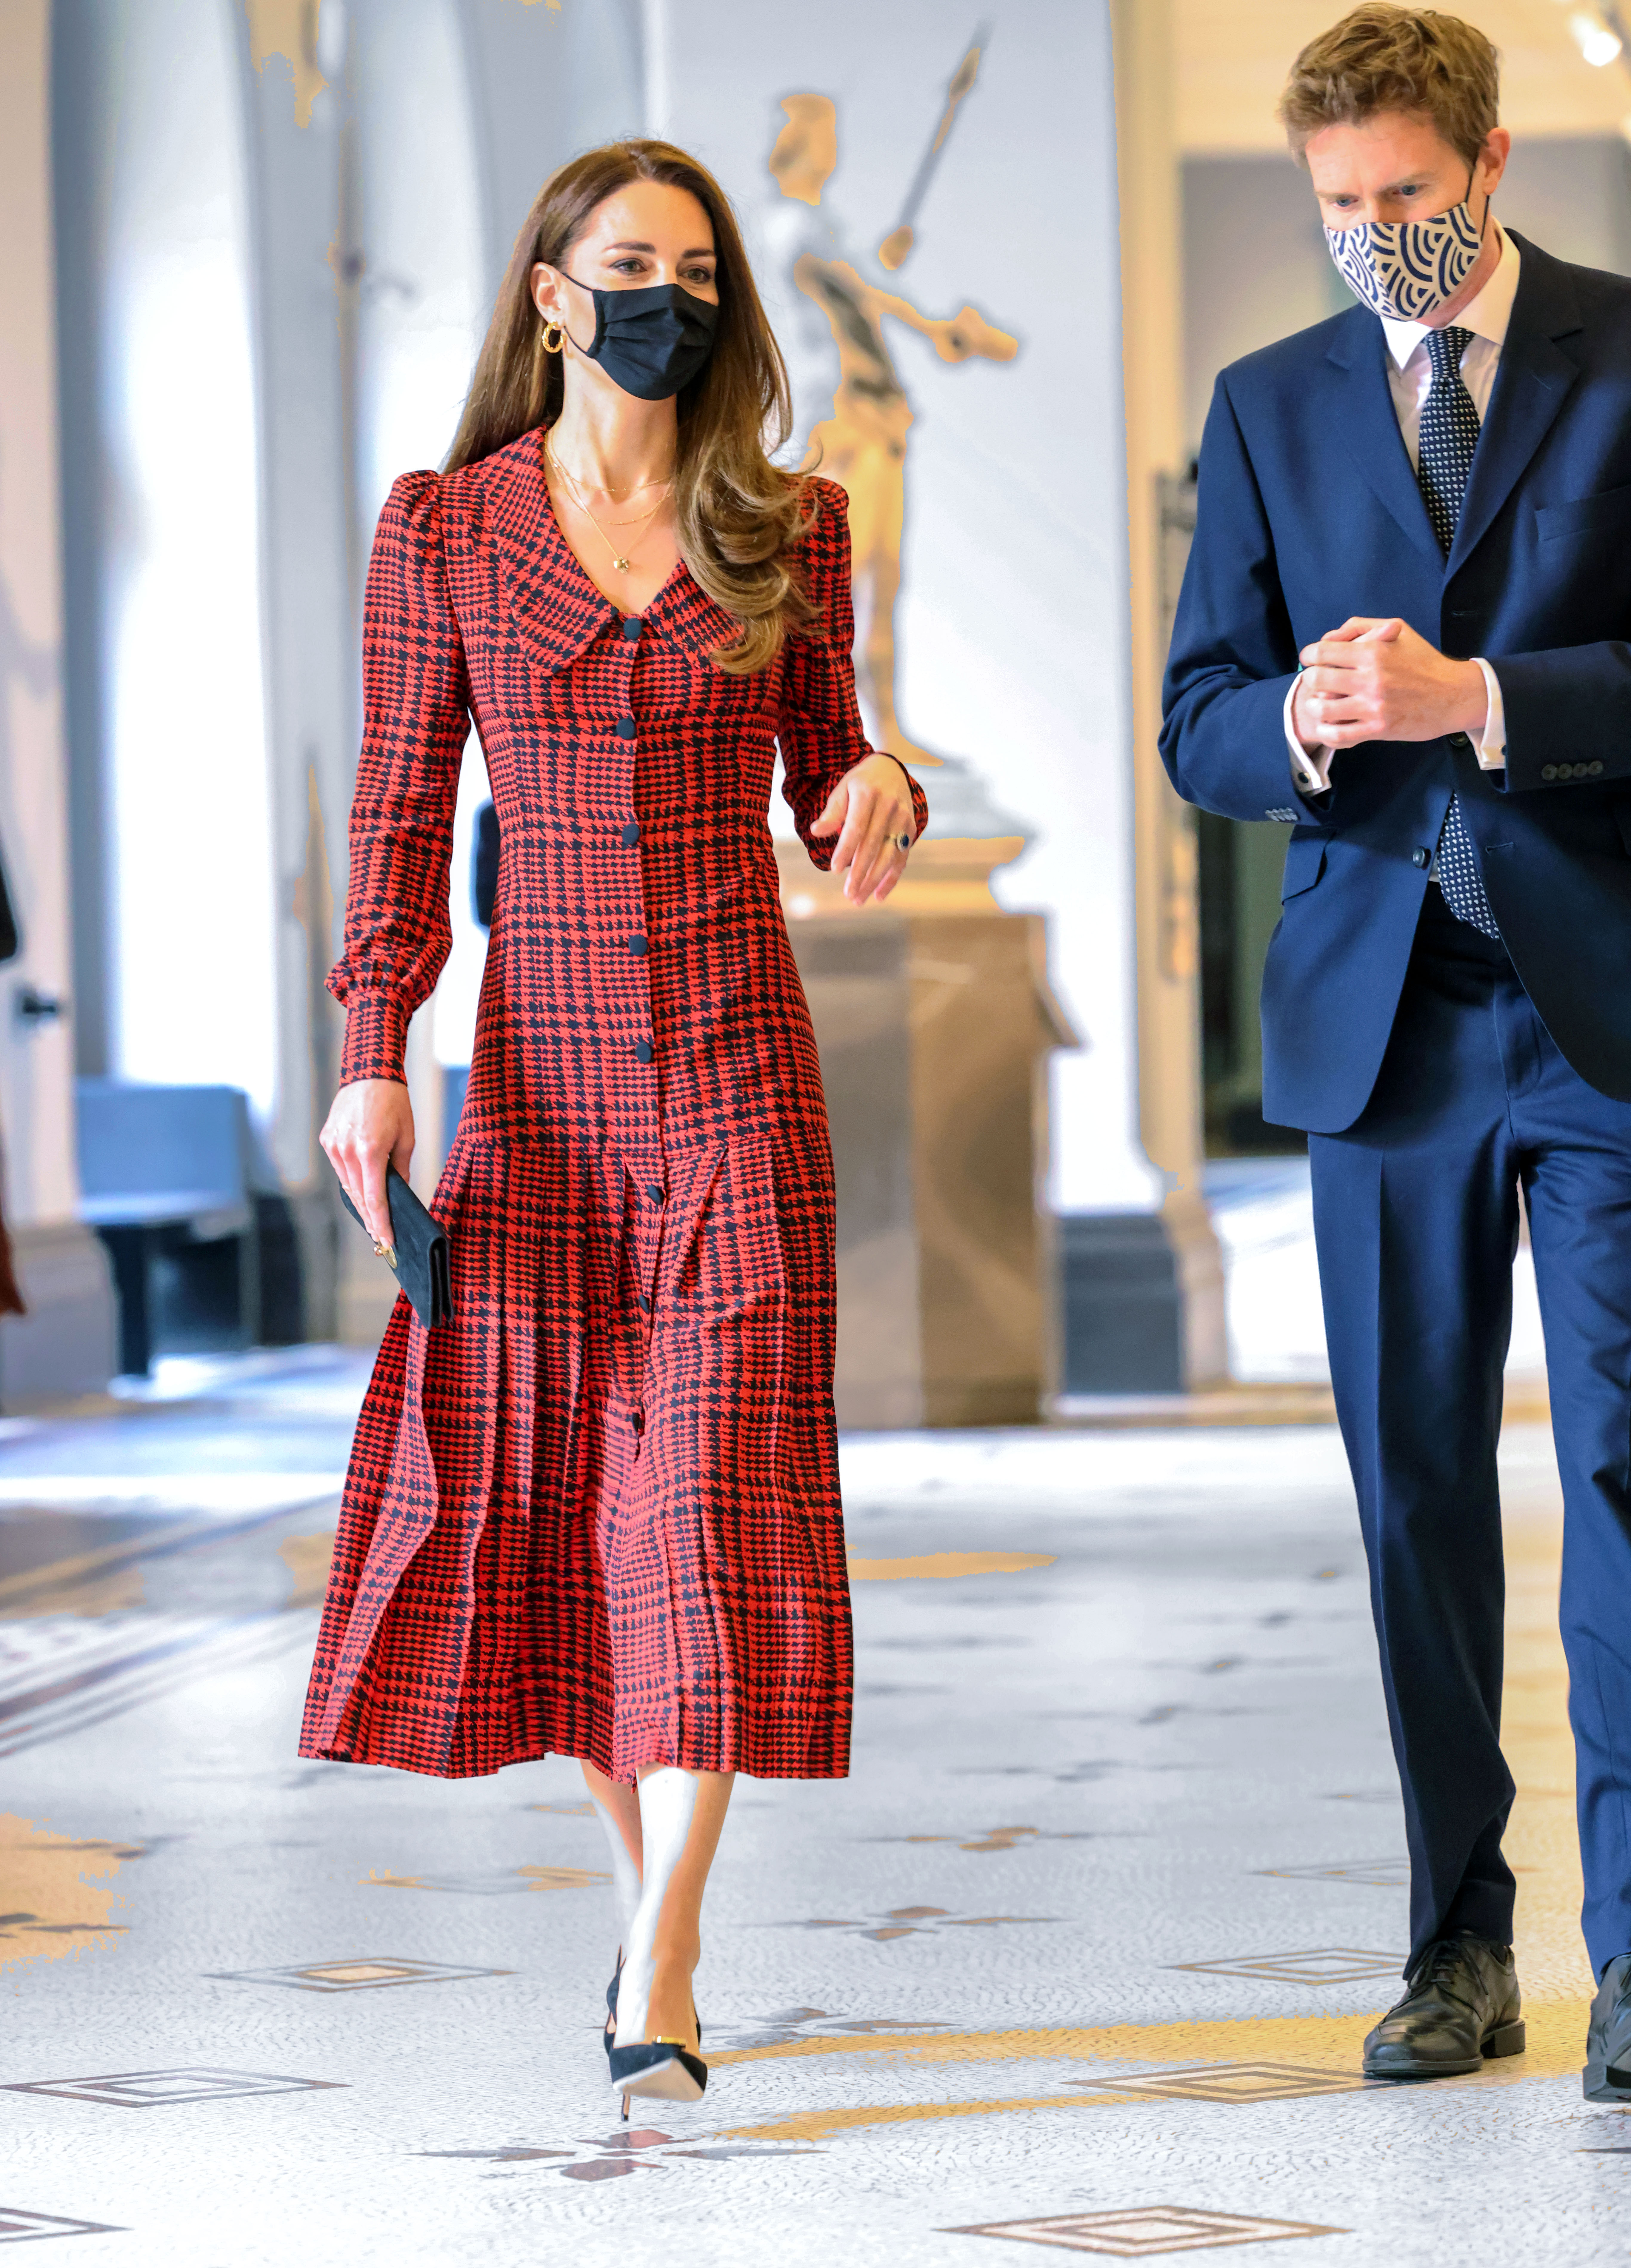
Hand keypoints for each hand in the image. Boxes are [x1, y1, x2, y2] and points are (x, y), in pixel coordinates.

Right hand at [320, 1078, 413, 1247]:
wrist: (369, 1074)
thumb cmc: (393, 1103)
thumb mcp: (406, 1138)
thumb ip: (400, 1169)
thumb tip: (397, 1194)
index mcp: (369, 1151)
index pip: (374, 1198)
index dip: (381, 1224)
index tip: (387, 1241)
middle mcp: (346, 1151)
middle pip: (358, 1197)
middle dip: (371, 1219)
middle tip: (381, 1237)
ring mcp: (333, 1146)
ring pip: (347, 1185)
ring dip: (361, 1202)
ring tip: (374, 1219)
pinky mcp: (326, 1141)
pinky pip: (340, 1169)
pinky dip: (352, 1182)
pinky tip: (362, 1190)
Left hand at [810, 755, 916, 904]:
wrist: (891, 769)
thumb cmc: (860, 783)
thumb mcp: (843, 789)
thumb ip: (832, 812)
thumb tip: (816, 832)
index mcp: (867, 795)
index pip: (856, 827)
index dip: (846, 850)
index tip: (834, 870)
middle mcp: (888, 807)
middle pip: (873, 845)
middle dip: (860, 873)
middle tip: (848, 894)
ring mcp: (903, 818)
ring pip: (889, 856)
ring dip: (874, 881)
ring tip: (859, 899)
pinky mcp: (911, 828)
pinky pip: (902, 858)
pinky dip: (891, 878)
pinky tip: (879, 895)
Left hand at [1292, 617, 1486, 749]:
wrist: (1454, 694)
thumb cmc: (1423, 660)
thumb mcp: (1397, 629)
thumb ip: (1360, 626)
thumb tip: (1328, 637)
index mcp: (1373, 651)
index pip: (1323, 652)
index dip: (1309, 655)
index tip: (1310, 660)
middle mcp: (1371, 678)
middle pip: (1317, 679)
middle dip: (1310, 680)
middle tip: (1315, 683)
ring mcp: (1374, 706)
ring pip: (1323, 709)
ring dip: (1315, 707)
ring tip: (1319, 705)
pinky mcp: (1378, 729)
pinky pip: (1338, 735)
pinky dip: (1327, 732)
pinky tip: (1330, 726)